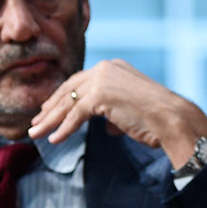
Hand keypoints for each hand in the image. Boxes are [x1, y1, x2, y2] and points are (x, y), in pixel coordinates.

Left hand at [31, 59, 206, 167]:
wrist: (171, 118)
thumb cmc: (157, 118)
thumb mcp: (131, 109)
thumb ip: (115, 112)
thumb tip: (107, 127)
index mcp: (112, 67)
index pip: (79, 81)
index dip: (62, 96)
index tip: (49, 109)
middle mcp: (105, 68)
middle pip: (69, 90)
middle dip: (51, 107)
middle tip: (36, 122)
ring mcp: (101, 80)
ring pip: (68, 103)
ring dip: (50, 120)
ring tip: (35, 133)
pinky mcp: (99, 96)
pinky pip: (75, 115)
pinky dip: (63, 129)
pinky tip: (54, 140)